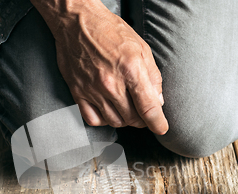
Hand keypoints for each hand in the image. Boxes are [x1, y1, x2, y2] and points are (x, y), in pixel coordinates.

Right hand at [33, 0, 167, 134]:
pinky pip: (93, 120)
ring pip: (115, 121)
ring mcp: (93, 90)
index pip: (148, 108)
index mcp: (131, 69)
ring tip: (127, 109)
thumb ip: (152, 76)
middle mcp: (111, 83)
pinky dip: (104, 120)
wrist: (77, 22)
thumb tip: (158, 100)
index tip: (160, 128)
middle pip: (132, 119)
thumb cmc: (109, 31)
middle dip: (142, 119)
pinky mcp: (78, 92)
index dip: (158, 123)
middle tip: (143, 112)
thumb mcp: (141, 48)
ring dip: (125, 120)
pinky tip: (108, 110)